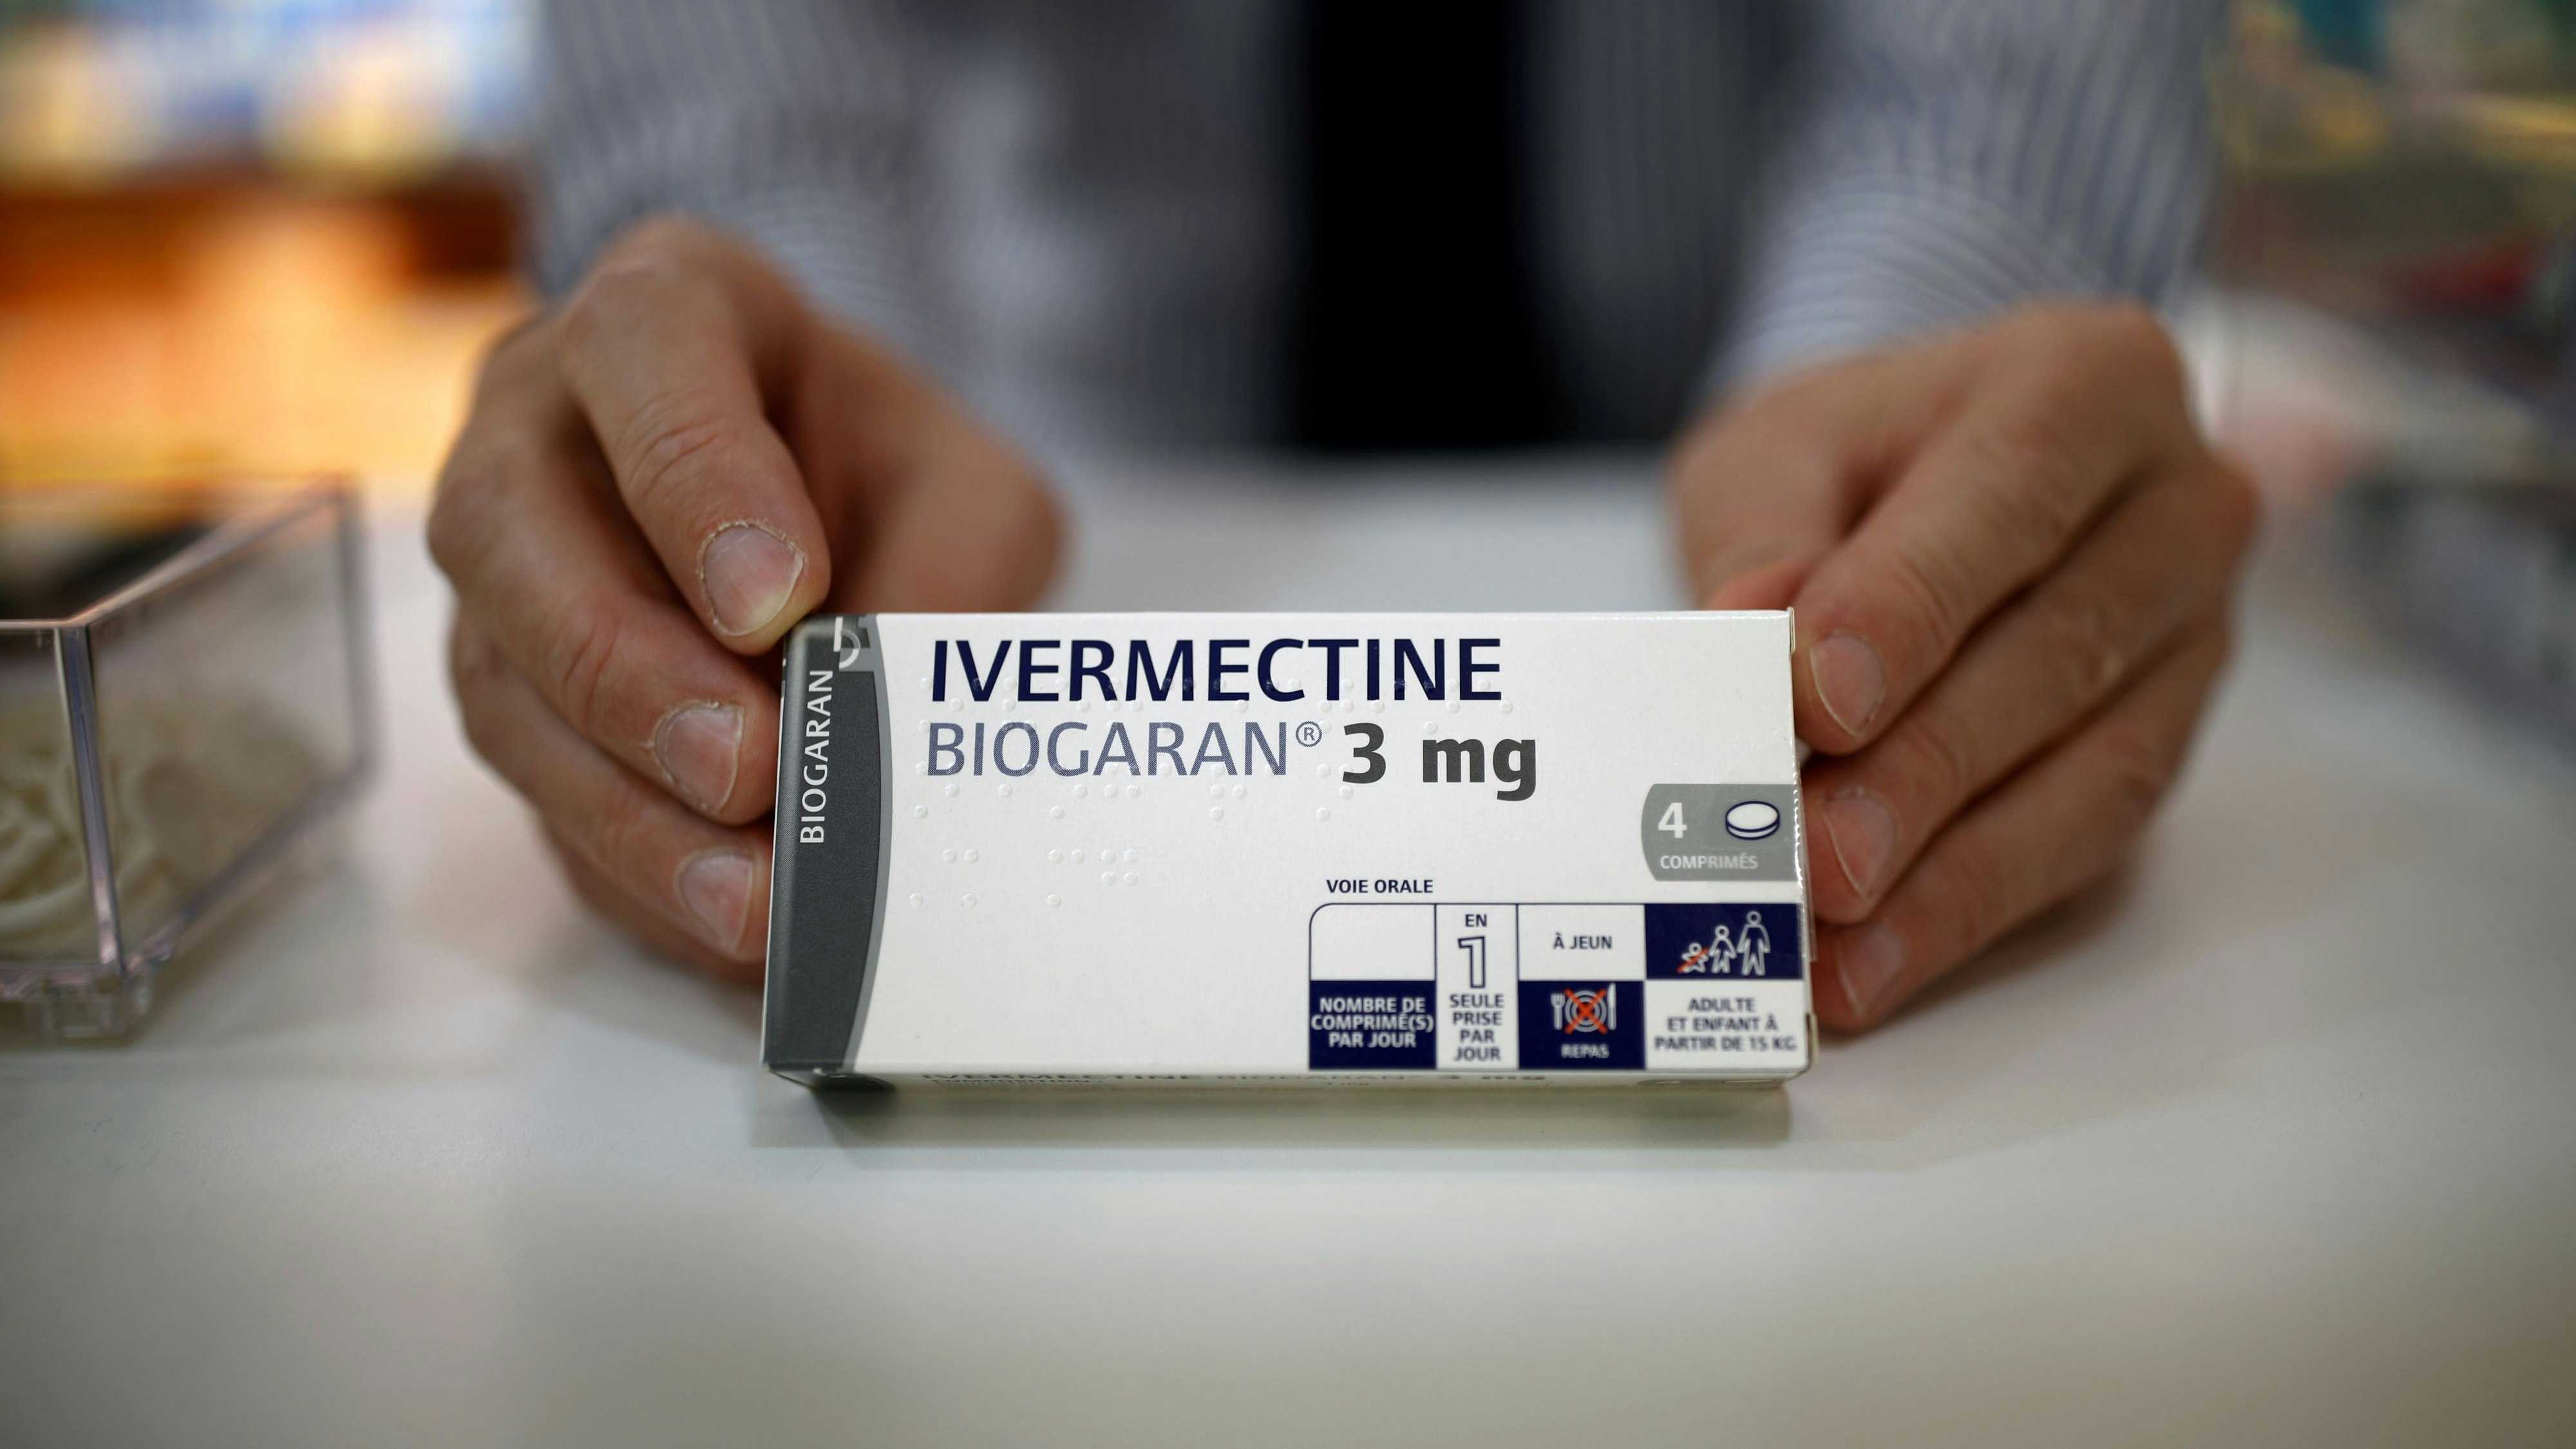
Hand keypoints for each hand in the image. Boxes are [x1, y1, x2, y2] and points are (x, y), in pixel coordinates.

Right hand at [431, 217, 1060, 979]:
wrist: (833, 516)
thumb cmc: (891, 479)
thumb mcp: (975, 495)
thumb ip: (955, 571)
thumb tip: (884, 717)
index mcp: (659, 313)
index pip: (639, 351)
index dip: (694, 479)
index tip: (778, 601)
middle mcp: (536, 426)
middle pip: (508, 527)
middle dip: (626, 668)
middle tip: (748, 770)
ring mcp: (500, 569)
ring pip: (502, 680)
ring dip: (622, 803)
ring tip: (751, 894)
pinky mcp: (513, 699)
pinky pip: (532, 786)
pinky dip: (629, 864)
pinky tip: (724, 921)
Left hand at [1669, 304, 2256, 1030]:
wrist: (1924, 473)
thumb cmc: (1850, 457)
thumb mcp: (1777, 452)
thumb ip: (1764, 535)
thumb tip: (1752, 632)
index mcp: (2090, 383)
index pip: (2007, 499)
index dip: (1911, 610)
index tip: (1818, 705)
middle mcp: (2178, 505)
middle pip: (2058, 650)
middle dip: (1921, 771)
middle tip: (1813, 858)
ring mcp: (2193, 635)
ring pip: (2088, 767)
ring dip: (1949, 871)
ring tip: (1829, 940)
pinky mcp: (2167, 743)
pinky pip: (2083, 842)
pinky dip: (1967, 911)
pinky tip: (1871, 966)